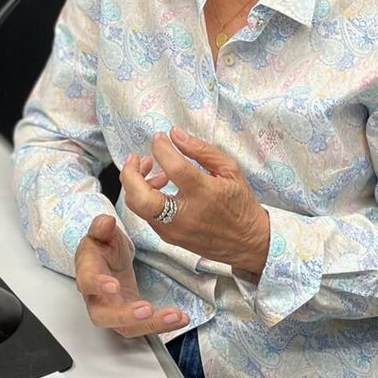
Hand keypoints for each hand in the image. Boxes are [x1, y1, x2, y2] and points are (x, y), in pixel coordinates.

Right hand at [74, 214, 187, 336]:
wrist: (108, 260)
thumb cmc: (103, 247)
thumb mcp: (102, 232)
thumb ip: (102, 227)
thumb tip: (106, 222)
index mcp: (87, 272)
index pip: (88, 282)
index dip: (98, 286)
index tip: (115, 286)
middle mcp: (97, 298)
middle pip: (104, 316)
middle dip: (126, 316)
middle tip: (147, 310)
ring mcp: (114, 311)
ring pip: (127, 327)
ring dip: (152, 324)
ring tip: (175, 316)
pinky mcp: (131, 318)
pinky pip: (144, 327)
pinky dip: (164, 325)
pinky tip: (181, 319)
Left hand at [120, 127, 270, 275]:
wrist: (247, 243)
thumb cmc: (240, 204)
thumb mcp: (230, 170)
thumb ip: (201, 150)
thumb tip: (175, 134)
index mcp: (204, 193)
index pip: (173, 168)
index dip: (161, 149)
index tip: (159, 138)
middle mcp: (185, 215)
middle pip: (140, 197)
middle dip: (130, 174)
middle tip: (136, 158)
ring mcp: (173, 229)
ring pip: (137, 207)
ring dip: (135, 185)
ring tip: (151, 170)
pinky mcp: (169, 237)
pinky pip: (146, 215)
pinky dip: (144, 197)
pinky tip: (159, 187)